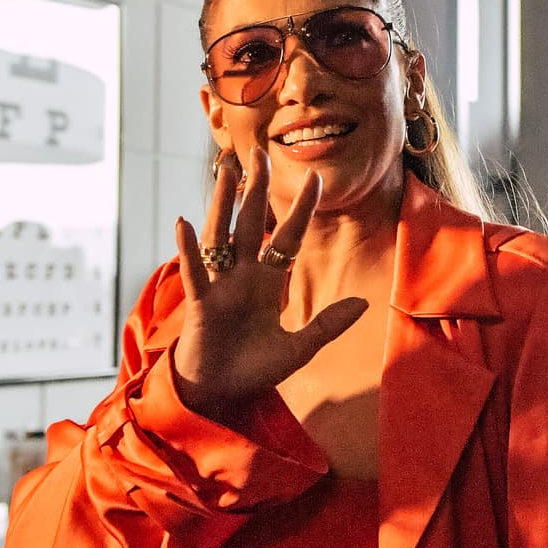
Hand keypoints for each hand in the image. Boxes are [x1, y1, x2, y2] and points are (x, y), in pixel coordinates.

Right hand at [172, 148, 366, 418]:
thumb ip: (328, 325)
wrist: (221, 394)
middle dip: (256, 190)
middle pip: (250, 224)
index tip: (316, 178)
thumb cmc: (254, 370)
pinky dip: (189, 251)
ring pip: (221, 237)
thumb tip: (365, 304)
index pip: (287, 237)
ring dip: (221, 204)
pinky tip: (183, 222)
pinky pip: (196, 274)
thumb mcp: (299, 348)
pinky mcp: (201, 305)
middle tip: (260, 152)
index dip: (301, 210)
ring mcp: (220, 287)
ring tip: (225, 171)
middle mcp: (242, 277)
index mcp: (266, 283)